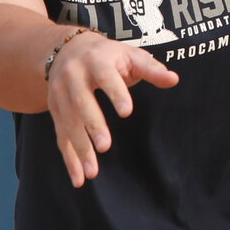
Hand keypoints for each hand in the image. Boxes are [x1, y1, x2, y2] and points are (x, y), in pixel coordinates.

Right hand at [45, 31, 180, 185]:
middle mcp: (73, 76)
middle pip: (81, 102)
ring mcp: (60, 95)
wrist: (68, 50)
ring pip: (68, 123)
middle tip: (105, 146)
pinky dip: (69, 159)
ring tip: (92, 172)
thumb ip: (152, 69)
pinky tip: (78, 179)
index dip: (116, 93)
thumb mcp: (130, 56)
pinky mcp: (55, 111)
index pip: (106, 77)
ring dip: (80, 148)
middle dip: (92, 124)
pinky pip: (60, 136)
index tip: (127, 112)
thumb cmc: (107, 56)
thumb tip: (174, 79)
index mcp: (96, 60)